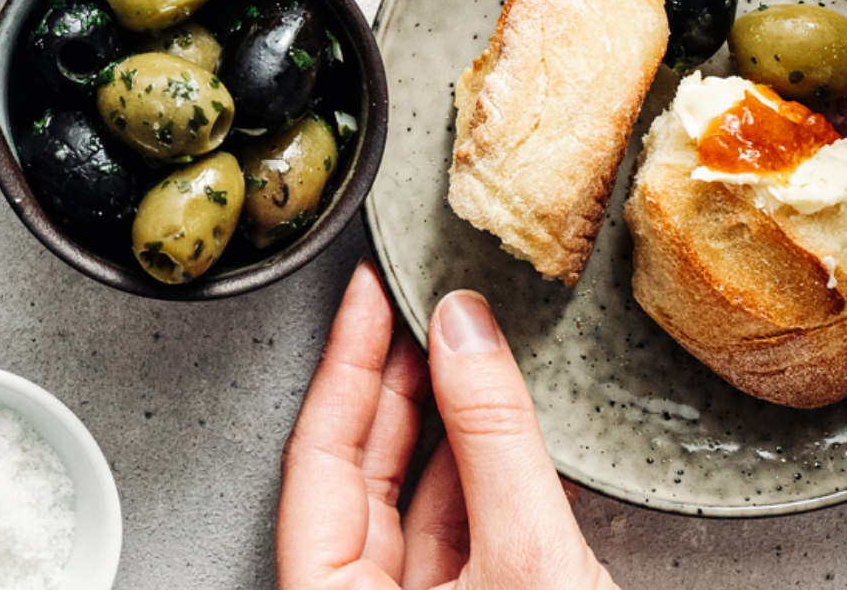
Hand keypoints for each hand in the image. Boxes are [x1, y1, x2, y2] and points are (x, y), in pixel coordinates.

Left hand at [276, 260, 618, 589]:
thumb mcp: (527, 555)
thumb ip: (493, 442)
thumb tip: (465, 332)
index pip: (319, 454)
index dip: (347, 361)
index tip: (369, 291)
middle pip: (362, 470)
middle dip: (398, 379)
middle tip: (421, 301)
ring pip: (415, 498)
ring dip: (451, 420)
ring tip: (474, 346)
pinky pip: (460, 531)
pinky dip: (488, 472)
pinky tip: (517, 422)